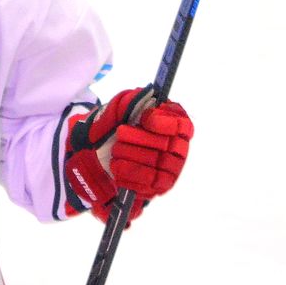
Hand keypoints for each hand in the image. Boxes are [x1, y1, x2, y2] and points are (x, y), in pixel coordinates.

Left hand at [64, 86, 192, 222]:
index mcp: (176, 123)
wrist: (104, 151)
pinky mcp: (160, 186)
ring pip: (156, 164)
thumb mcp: (122, 106)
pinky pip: (149, 183)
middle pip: (166, 145)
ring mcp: (172, 169)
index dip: (163, 122)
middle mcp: (179, 147)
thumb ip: (131, 100)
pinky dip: (130, 173)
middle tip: (120, 133)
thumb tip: (141, 98)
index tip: (144, 119)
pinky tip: (117, 166)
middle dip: (139, 138)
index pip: (181, 125)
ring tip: (116, 150)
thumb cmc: (120, 124)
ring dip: (131, 155)